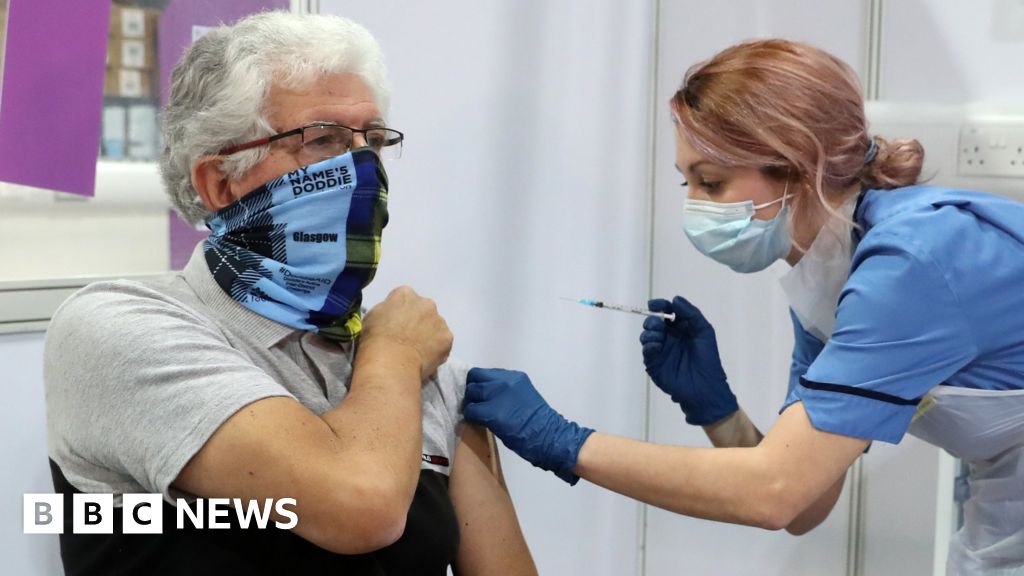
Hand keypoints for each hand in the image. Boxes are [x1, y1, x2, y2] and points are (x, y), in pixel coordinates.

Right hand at [361, 286, 452, 379]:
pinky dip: (436, 350)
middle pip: (423, 310)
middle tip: (407, 339)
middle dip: (418, 322)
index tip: (395, 326)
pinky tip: (424, 359)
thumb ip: (386, 310)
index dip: (399, 313)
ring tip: (415, 352)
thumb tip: (392, 316)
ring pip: (435, 326)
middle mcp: (426, 303)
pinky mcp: (447, 338)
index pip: (404, 299)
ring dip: (429, 335)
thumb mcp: (371, 316)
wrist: (390, 362)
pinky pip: (442, 343)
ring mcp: (439, 320)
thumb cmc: (375, 340)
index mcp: (405, 294)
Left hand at [463, 368, 593, 484]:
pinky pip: (471, 410)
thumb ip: (506, 390)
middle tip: (476, 403)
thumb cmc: (539, 421)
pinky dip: (471, 416)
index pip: (487, 372)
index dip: (480, 382)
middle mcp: (504, 381)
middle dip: (473, 390)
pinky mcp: (490, 411)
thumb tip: (489, 395)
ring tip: (477, 413)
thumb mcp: (523, 396)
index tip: (481, 393)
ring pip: (471, 392)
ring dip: (471, 403)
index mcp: (514, 377)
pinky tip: (478, 422)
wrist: (547, 435)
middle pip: (475, 377)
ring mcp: (496, 394)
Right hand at [640, 296, 737, 425]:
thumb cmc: (708, 358)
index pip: (667, 312)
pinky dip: (649, 345)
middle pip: (653, 322)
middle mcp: (669, 337)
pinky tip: (657, 346)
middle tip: (660, 326)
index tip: (653, 304)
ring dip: (650, 332)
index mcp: (681, 328)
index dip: (659, 305)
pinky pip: (646, 349)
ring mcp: (661, 350)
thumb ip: (690, 313)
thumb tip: (674, 298)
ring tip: (659, 337)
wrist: (704, 386)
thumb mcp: (704, 331)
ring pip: (646, 335)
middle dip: (652, 320)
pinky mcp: (654, 363)